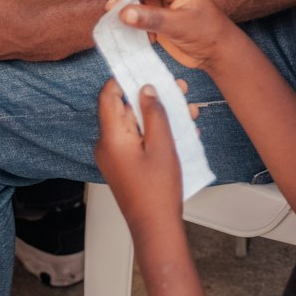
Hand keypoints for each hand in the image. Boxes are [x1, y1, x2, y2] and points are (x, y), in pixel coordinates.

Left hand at [95, 79, 184, 241]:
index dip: (124, 78)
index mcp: (111, 137)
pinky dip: (156, 132)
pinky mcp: (124, 164)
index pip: (108, 95)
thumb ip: (153, 113)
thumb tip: (145, 89)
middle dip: (152, 97)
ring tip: (187, 112)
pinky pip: (137, 138)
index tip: (143, 68)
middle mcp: (107, 144)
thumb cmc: (157, 191)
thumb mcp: (162, 145)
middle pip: (125, 108)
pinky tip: (181, 132)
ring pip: (135, 123)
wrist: (155, 227)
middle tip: (177, 90)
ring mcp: (115, 155)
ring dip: (159, 115)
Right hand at [106, 0, 235, 71]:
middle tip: (112, 17)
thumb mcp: (181, 26)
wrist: (215, 50)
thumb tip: (123, 13)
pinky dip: (127, 19)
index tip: (112, 10)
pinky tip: (141, 35)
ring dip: (121, 8)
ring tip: (125, 27)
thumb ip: (153, 19)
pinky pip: (131, 8)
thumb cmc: (206, 33)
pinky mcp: (151, 8)